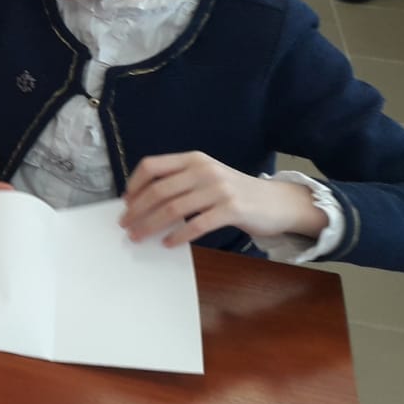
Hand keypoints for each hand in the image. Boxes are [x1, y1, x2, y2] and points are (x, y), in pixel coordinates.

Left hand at [121, 151, 326, 247]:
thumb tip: (140, 201)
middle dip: (137, 210)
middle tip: (125, 225)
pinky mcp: (232, 209)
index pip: (152, 166)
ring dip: (150, 225)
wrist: (278, 202)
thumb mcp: (206, 177)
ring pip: (172, 209)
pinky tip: (168, 243)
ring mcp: (219, 189)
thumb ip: (179, 183)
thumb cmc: (235, 192)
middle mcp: (204, 170)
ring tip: (138, 237)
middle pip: (158, 190)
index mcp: (193, 160)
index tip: (125, 202)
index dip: (134, 184)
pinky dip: (178, 236)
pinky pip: (196, 225)